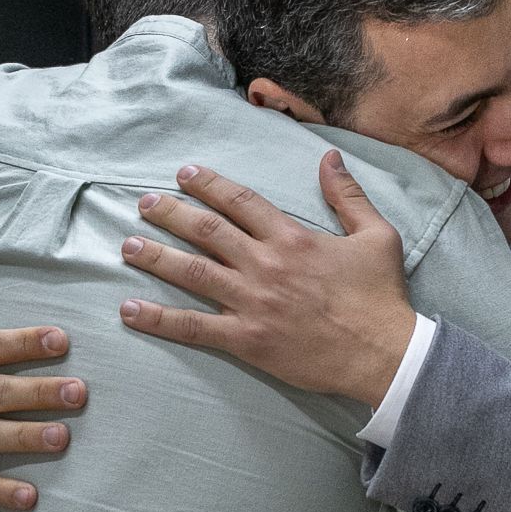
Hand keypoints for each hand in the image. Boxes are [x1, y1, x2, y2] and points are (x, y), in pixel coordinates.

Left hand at [118, 154, 414, 406]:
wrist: (384, 354)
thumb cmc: (381, 296)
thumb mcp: (376, 236)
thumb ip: (348, 196)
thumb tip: (329, 158)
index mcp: (292, 238)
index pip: (240, 202)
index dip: (209, 185)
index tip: (184, 173)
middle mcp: (265, 265)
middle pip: (206, 231)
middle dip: (170, 213)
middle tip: (144, 204)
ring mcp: (252, 303)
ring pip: (192, 273)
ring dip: (155, 257)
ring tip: (126, 246)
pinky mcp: (246, 339)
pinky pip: (193, 327)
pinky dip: (159, 319)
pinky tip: (130, 309)